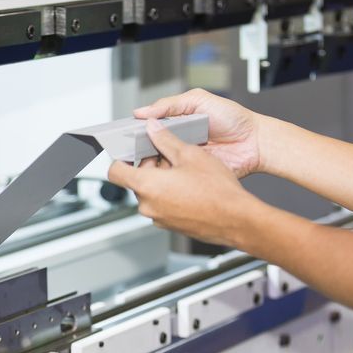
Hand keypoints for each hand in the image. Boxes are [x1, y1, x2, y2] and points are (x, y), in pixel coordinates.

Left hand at [108, 121, 261, 246]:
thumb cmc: (217, 190)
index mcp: (146, 185)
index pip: (115, 171)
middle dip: (150, 166)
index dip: (122, 159)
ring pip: (151, 193)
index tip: (131, 153)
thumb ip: (166, 139)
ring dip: (162, 180)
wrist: (237, 219)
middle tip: (171, 157)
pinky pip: (162, 205)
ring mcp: (158, 218)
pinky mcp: (170, 225)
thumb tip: (153, 128)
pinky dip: (170, 194)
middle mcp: (148, 205)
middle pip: (136, 180)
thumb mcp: (190, 154)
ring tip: (185, 172)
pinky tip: (191, 187)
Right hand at [134, 88, 262, 178]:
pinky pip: (173, 176)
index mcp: (176, 123)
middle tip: (137, 147)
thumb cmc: (233, 119)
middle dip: (141, 148)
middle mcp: (177, 142)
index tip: (125, 134)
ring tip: (151, 156)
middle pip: (149, 148)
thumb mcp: (199, 100)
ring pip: (157, 163)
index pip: (149, 128)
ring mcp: (183, 159)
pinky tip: (166, 167)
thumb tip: (142, 112)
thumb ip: (170, 104)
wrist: (254, 142)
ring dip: (152, 161)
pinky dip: (167, 174)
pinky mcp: (191, 174)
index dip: (136, 131)